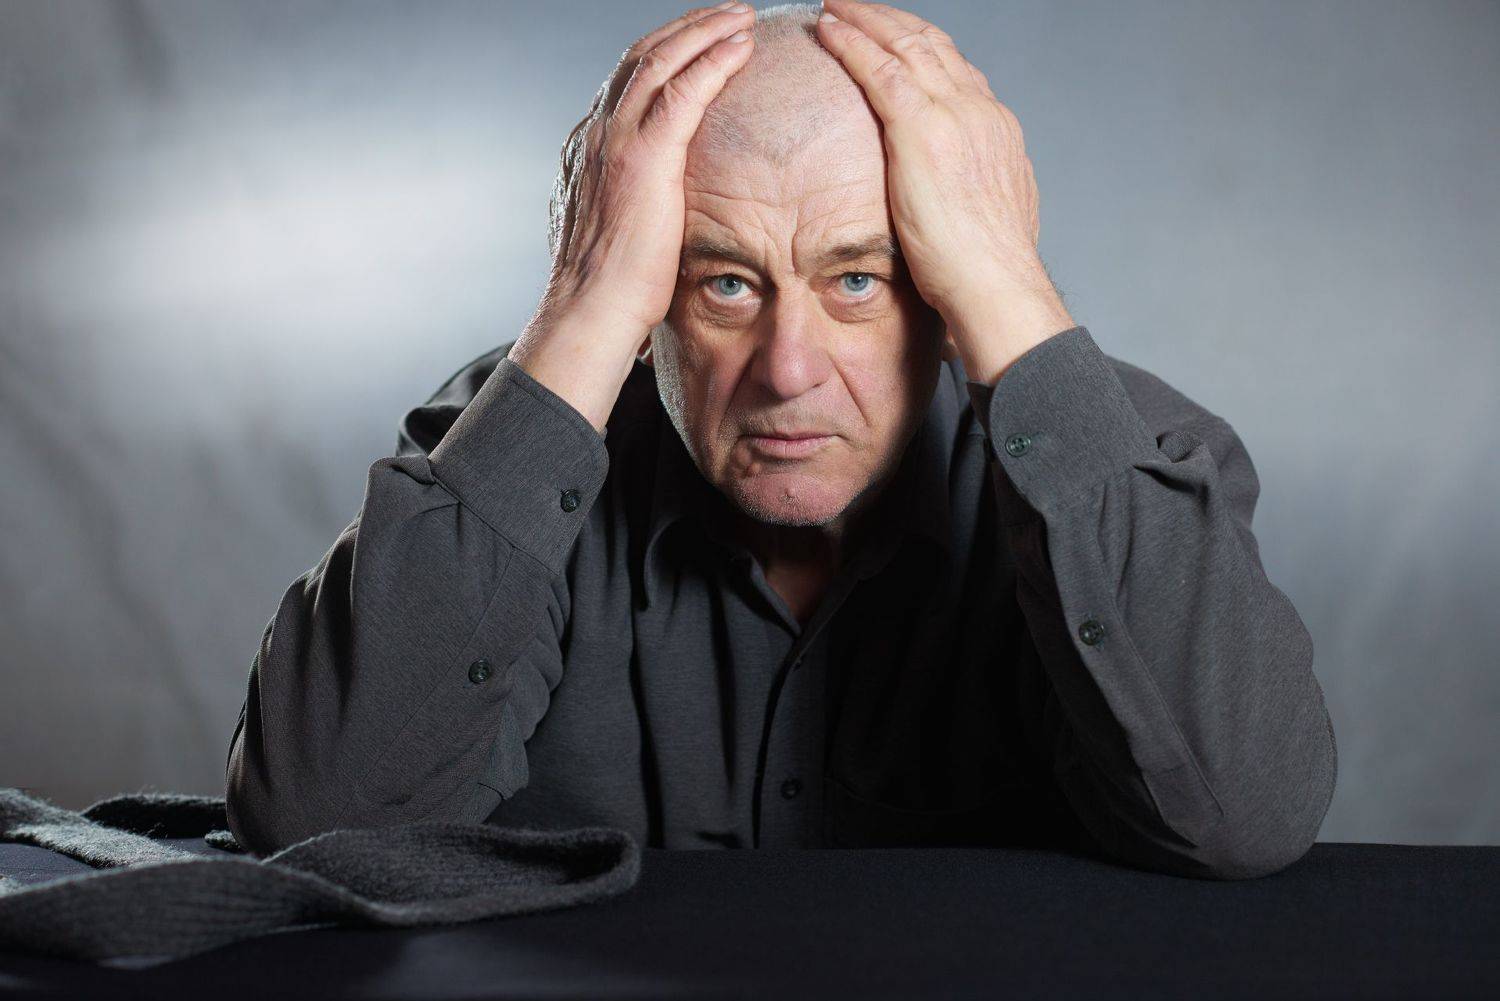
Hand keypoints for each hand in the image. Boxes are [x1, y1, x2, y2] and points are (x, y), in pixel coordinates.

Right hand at [510, 3, 756, 431]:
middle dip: (686, 28)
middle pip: (642, 56)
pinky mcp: (643, 156)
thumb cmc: (613, 288)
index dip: (665, 54)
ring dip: (703, 30)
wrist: (591, 310)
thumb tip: (665, 213)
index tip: (698, 41)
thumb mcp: (622, 231)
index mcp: (591, 147)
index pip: (627, 82)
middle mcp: (597, 133)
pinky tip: (740, 45)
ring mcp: (616, 140)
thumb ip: (639, 205)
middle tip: (727, 13)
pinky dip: (712, 59)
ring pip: (660, 59)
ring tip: (741, 15)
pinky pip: (683, 90)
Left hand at [816, 0, 1074, 383]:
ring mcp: (953, 113)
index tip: (899, 39)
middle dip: (893, 21)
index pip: (956, 70)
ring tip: (837, 5)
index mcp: (996, 129)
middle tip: (860, 6)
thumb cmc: (986, 270)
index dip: (923, 48)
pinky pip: (879, 68)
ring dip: (867, 18)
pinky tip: (828, 27)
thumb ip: (971, 193)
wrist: (995, 282)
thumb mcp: (987, 217)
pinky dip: (852, 42)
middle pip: (932, 44)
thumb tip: (957, 201)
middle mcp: (979, 110)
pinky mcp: (920, 128)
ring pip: (905, 44)